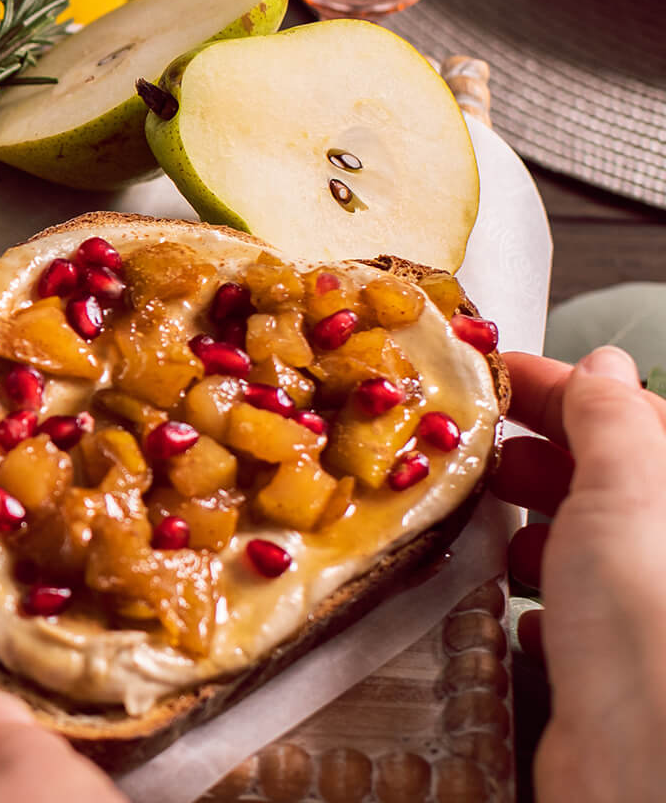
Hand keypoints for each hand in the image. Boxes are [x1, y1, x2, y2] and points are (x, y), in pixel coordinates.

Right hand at [491, 348, 665, 802]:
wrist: (642, 754)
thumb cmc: (647, 621)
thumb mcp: (627, 484)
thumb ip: (612, 417)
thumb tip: (600, 365)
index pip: (629, 416)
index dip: (558, 388)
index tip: (491, 374)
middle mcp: (665, 551)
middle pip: (606, 479)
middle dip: (536, 454)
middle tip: (475, 445)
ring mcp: (642, 612)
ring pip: (583, 547)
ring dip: (531, 526)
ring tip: (482, 517)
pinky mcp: (607, 670)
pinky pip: (568, 618)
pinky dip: (534, 600)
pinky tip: (512, 600)